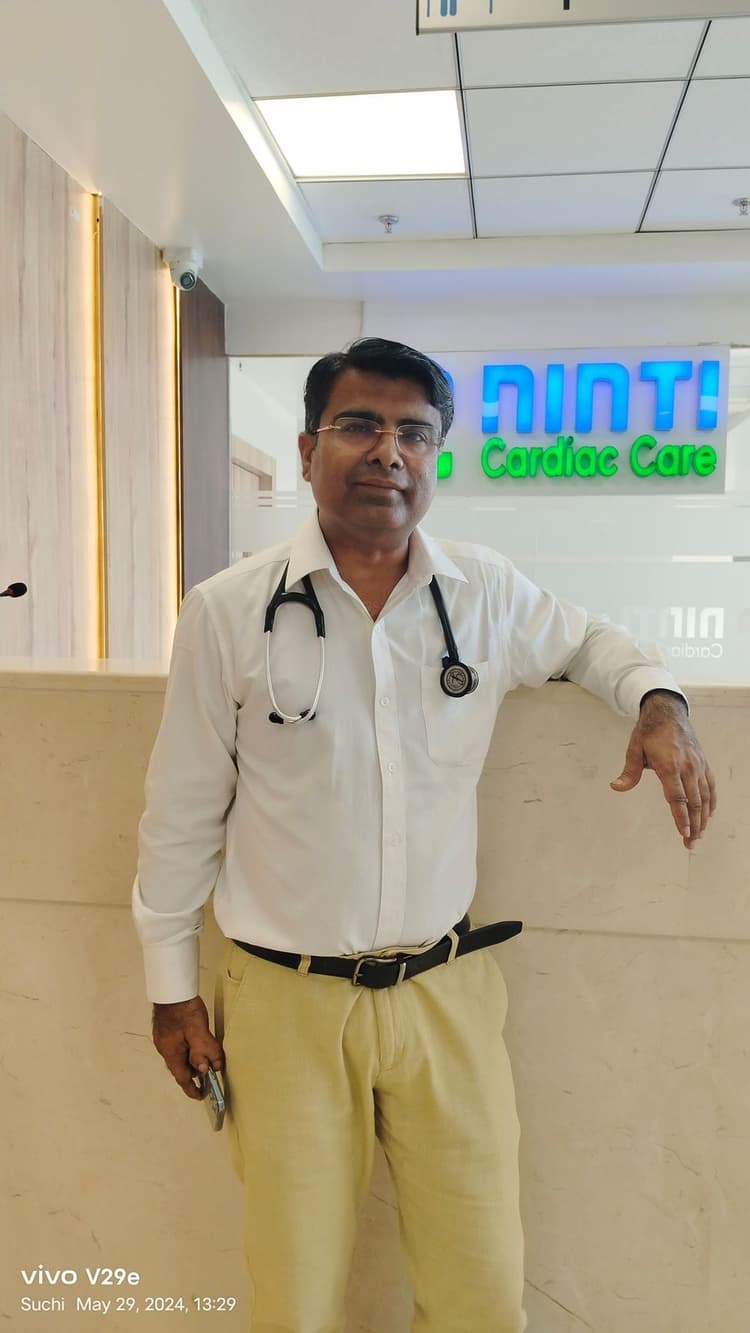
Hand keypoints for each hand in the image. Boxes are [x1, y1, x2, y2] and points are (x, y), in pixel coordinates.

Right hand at [152, 995, 224, 1100]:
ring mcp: (164, 1039)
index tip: (201, 1096)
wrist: (171, 989)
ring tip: (205, 1056)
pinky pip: (178, 1046)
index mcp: (171, 1053)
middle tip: (208, 1075)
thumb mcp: (199, 1032)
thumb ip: (205, 1052)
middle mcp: (164, 1049)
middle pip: (180, 1068)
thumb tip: (211, 1069)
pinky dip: (188, 1049)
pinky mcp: (166, 1030)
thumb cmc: (184, 1009)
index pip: (182, 1078)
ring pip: (179, 1056)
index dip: (192, 1089)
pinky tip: (196, 1041)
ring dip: (191, 1059)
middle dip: (193, 1073)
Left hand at [610, 691, 716, 850]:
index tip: (684, 833)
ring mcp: (698, 766)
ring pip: (704, 797)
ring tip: (699, 835)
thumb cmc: (649, 731)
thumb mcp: (634, 749)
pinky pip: (710, 786)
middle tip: (690, 843)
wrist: (668, 712)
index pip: (677, 797)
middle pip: (694, 802)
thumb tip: (616, 787)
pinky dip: (711, 802)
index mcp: (670, 765)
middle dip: (693, 825)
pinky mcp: (703, 763)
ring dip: (703, 817)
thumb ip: (629, 771)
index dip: (681, 817)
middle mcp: (688, 767)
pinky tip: (709, 814)